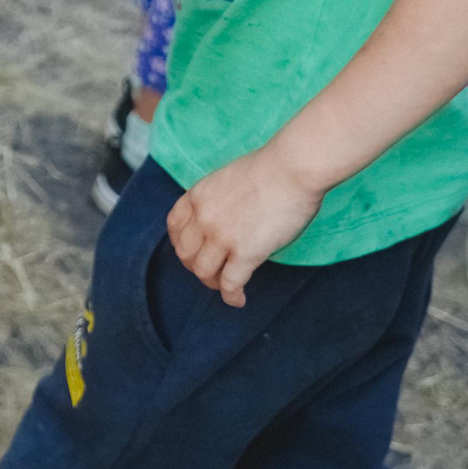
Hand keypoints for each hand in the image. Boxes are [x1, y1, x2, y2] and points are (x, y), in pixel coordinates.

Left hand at [165, 149, 324, 306]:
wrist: (292, 169)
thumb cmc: (270, 169)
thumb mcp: (227, 179)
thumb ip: (217, 200)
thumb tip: (223, 218)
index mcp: (197, 196)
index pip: (175, 227)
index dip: (181, 243)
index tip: (192, 251)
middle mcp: (203, 218)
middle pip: (186, 254)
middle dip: (195, 266)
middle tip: (211, 271)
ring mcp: (221, 237)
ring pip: (203, 272)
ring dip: (213, 283)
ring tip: (225, 285)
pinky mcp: (245, 253)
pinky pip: (229, 284)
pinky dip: (231, 296)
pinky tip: (238, 299)